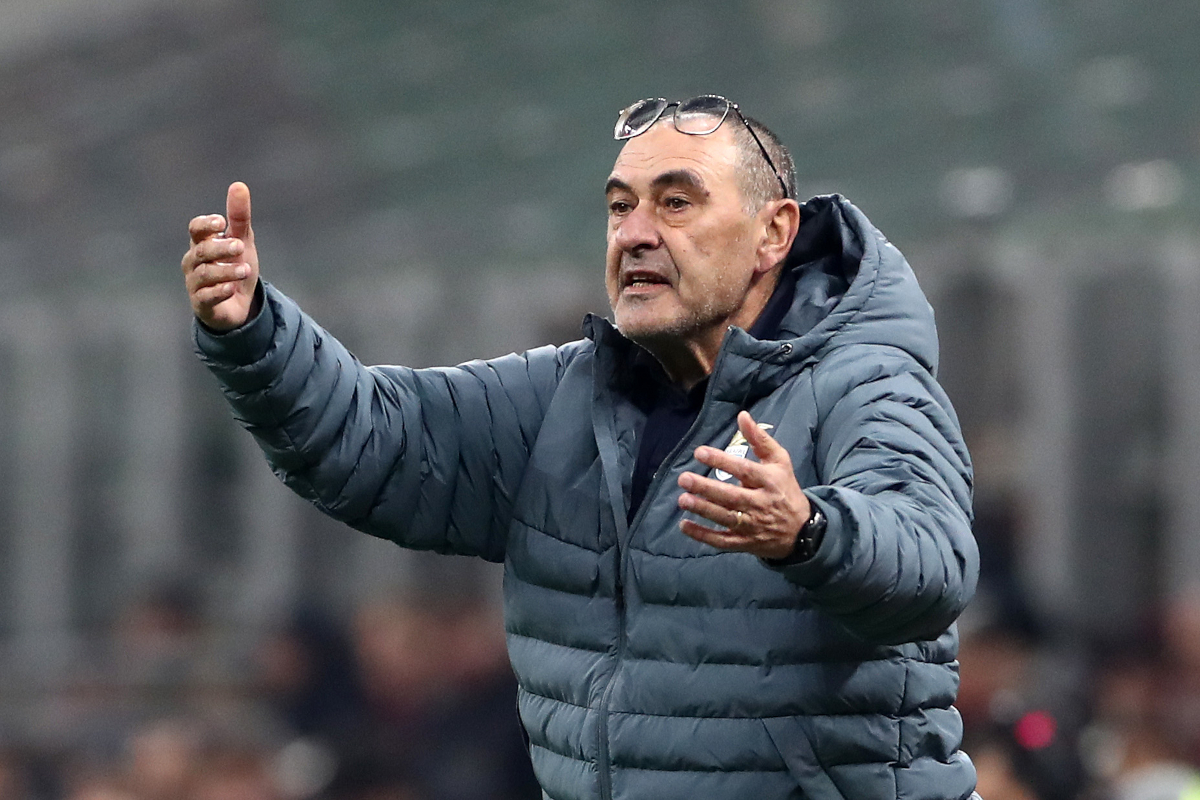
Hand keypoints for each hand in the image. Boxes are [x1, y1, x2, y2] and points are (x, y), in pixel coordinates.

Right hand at [181, 181, 259, 330]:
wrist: (240, 305)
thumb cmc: (235, 266)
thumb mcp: (242, 241)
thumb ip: (239, 217)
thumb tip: (239, 185)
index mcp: (202, 243)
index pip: (195, 229)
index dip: (205, 224)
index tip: (222, 222)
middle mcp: (194, 262)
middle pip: (201, 251)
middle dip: (220, 248)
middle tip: (240, 246)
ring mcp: (196, 284)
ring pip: (204, 274)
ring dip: (225, 271)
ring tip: (245, 269)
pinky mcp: (202, 304)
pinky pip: (206, 297)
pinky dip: (219, 291)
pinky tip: (232, 288)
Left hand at [677, 410, 811, 559]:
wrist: (803, 531)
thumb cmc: (786, 490)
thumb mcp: (780, 461)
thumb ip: (760, 439)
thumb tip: (742, 415)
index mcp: (769, 481)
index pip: (743, 469)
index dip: (721, 461)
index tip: (699, 452)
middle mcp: (761, 504)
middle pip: (731, 496)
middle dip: (706, 488)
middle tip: (684, 478)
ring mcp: (752, 526)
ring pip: (725, 518)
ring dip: (702, 509)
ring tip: (682, 499)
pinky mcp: (745, 543)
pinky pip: (721, 541)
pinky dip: (703, 535)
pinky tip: (684, 526)